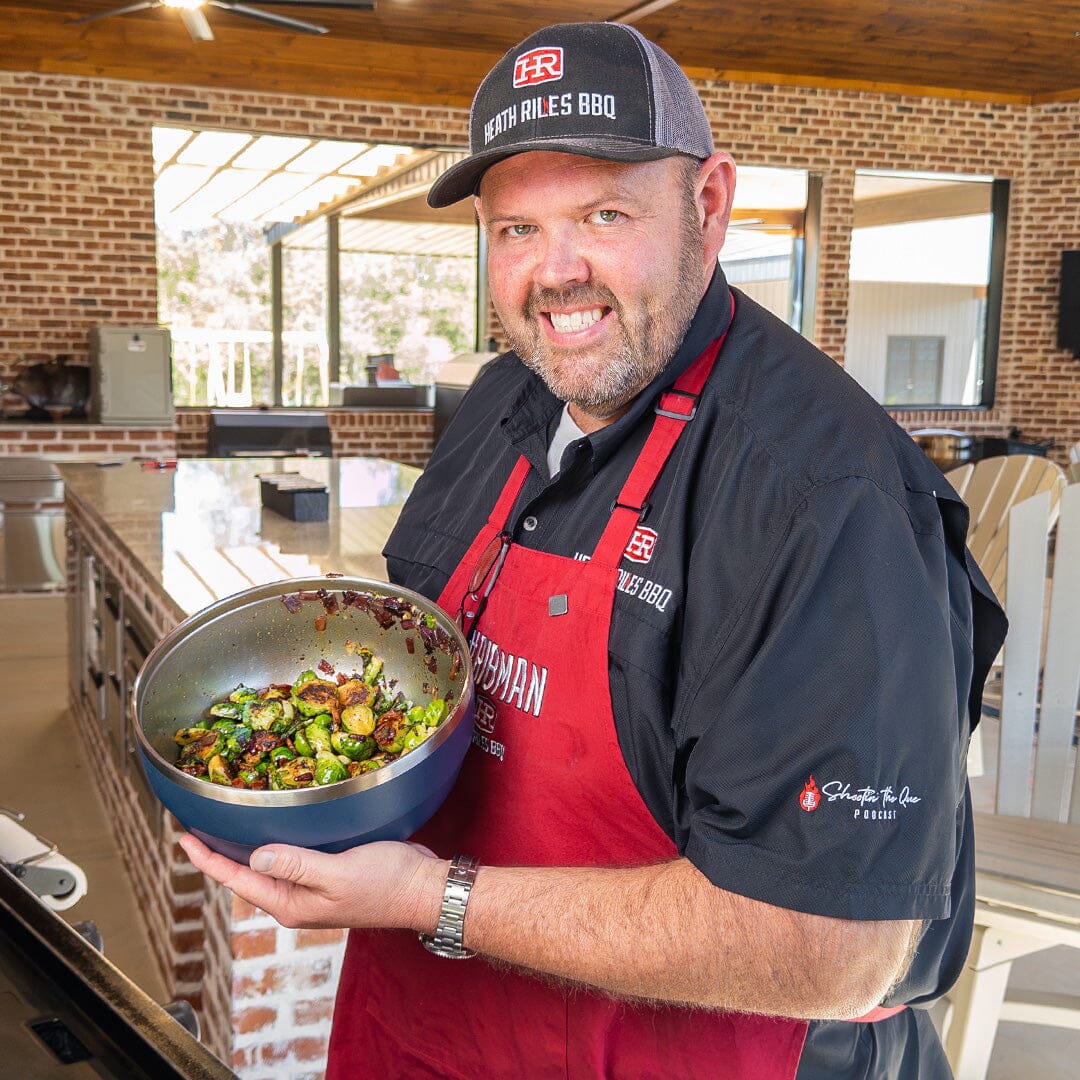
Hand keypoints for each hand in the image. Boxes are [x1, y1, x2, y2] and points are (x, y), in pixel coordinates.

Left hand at [178, 833, 445, 932]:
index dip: (208, 860)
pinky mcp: (330, 874)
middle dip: (220, 854)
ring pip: (270, 866)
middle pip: (247, 876)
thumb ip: (297, 864)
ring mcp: (313, 889)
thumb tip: (253, 855)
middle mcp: (297, 899)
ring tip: (226, 823)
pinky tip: (278, 824)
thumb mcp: (338, 873)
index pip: (238, 880)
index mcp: (292, 904)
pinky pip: (293, 857)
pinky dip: (277, 841)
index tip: (183, 838)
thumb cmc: (387, 884)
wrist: (424, 890)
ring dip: (246, 846)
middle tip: (196, 826)